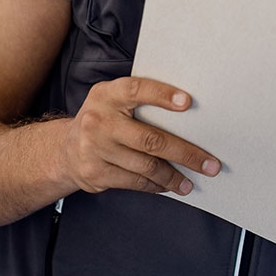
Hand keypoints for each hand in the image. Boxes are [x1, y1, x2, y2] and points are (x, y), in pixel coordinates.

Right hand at [58, 76, 220, 195]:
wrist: (65, 150)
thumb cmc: (103, 120)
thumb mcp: (112, 101)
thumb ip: (139, 102)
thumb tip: (188, 113)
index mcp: (106, 95)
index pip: (136, 90)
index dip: (162, 95)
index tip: (188, 102)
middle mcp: (98, 120)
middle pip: (151, 139)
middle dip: (186, 153)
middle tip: (210, 164)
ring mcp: (96, 149)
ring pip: (146, 165)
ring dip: (174, 176)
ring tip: (192, 181)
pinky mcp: (96, 173)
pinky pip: (135, 181)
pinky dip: (156, 185)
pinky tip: (169, 185)